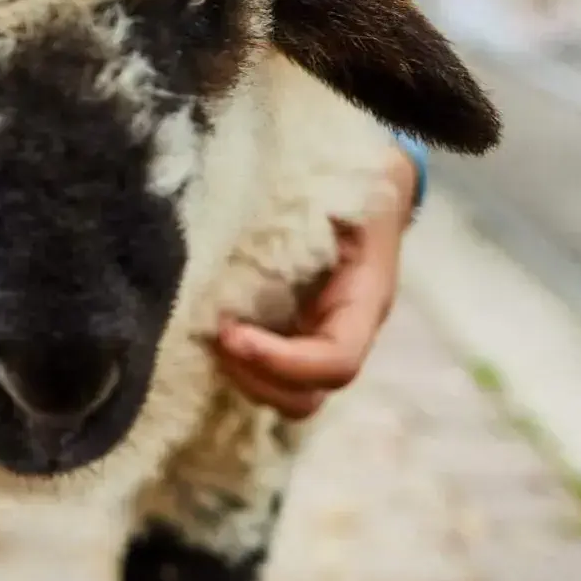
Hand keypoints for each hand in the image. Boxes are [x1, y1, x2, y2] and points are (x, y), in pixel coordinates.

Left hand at [213, 144, 414, 418]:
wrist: (371, 184)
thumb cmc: (352, 186)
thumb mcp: (341, 194)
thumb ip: (307, 213)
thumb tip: (259, 216)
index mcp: (366, 302)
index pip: (337, 362)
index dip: (284, 361)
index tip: (230, 333)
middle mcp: (345, 333)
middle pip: (308, 396)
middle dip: (256, 378)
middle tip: (213, 337)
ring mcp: (319, 339)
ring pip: (287, 393)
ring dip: (243, 375)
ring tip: (208, 335)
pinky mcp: (295, 334)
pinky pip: (269, 370)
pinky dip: (238, 362)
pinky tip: (210, 330)